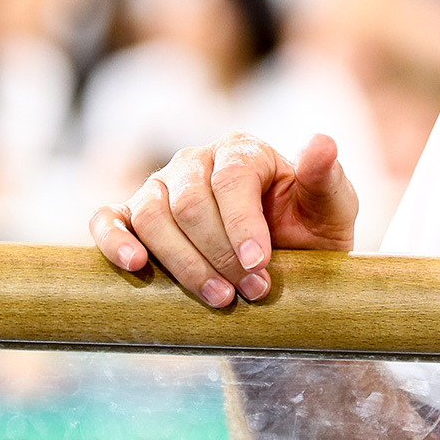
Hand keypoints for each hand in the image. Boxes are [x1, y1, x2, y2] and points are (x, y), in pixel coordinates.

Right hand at [90, 132, 357, 307]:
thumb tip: (322, 142)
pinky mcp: (132, 216)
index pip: (231, 178)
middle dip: (220, 253)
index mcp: (242, 150)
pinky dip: (114, 240)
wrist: (282, 268)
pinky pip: (108, 220)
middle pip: (190, 203)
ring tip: (218, 297)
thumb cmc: (309, 231)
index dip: (243, 223)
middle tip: (251, 291)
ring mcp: (160, 186)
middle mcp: (196, 161)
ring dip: (183, 263)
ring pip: (152, 216)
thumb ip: (325, 176)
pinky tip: (134, 264)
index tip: (260, 264)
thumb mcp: (331, 208)